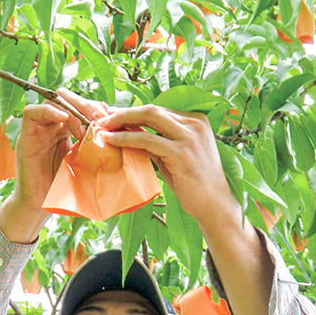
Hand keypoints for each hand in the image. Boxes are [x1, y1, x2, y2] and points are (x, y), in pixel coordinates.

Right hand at [0, 89, 109, 242]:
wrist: (42, 205)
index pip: (80, 107)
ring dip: (70, 109)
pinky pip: (32, 112)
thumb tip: (123, 136)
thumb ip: (97, 147)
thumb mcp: (86, 162)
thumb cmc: (65, 188)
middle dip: (85, 106)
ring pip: (52, 102)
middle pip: (67, 100)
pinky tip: (64, 118)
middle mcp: (52, 126)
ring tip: (84, 126)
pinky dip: (48, 111)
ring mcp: (38, 129)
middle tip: (98, 118)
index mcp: (66, 130)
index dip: (95, 109)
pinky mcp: (25, 135)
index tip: (109, 121)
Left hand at [95, 105, 235, 226]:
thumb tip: (130, 133)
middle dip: (124, 112)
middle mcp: (195, 123)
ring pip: (149, 118)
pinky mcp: (182, 152)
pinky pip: (147, 139)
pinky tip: (110, 140)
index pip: (159, 110)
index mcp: (196, 120)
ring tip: (101, 127)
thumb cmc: (194, 183)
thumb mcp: (176, 156)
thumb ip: (158, 142)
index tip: (112, 115)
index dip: (133, 111)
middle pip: (152, 109)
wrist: (214, 204)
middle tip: (102, 118)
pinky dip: (125, 138)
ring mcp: (190, 136)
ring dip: (121, 121)